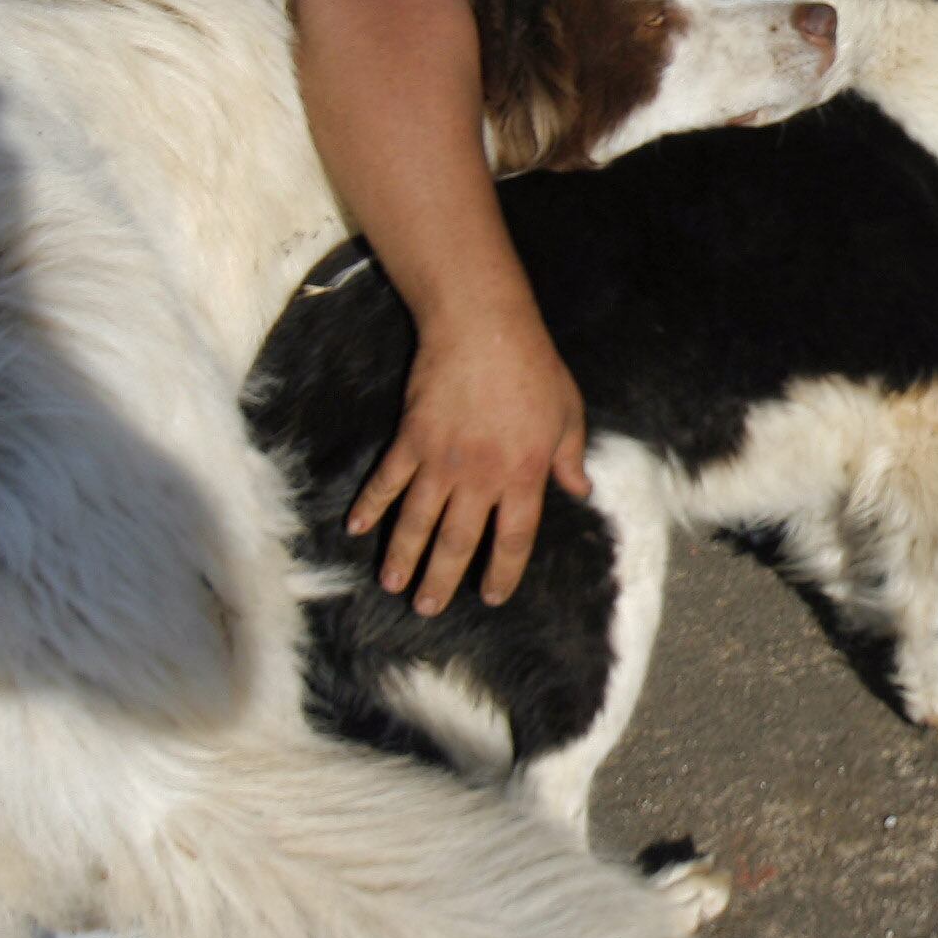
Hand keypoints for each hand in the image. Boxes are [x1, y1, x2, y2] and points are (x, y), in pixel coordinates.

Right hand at [347, 319, 590, 614]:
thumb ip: (570, 457)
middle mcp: (481, 477)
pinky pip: (387, 481)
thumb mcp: (568, 412)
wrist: (484, 329)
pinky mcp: (412, 439)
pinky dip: (371, 505)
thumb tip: (581, 490)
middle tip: (428, 609)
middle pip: (459, 542)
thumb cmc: (533, 368)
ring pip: (418, 522)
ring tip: (394, 585)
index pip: (514, 538)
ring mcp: (442, 460)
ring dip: (403, 556)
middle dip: (442, 579)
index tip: (492, 596)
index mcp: (525, 474)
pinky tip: (357, 527)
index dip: (503, 571)